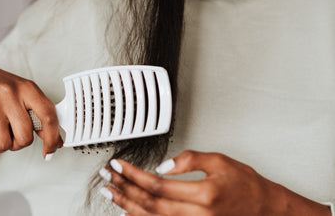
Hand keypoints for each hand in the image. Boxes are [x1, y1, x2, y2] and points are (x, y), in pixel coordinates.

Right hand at [0, 59, 61, 157]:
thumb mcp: (22, 92)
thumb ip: (38, 112)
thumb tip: (53, 137)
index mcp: (27, 88)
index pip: (48, 116)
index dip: (53, 137)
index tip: (51, 149)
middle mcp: (10, 94)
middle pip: (25, 137)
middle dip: (20, 143)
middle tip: (15, 136)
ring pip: (5, 143)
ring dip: (3, 144)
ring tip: (0, 132)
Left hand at [99, 150, 330, 215]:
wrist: (263, 207)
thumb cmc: (244, 184)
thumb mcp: (220, 161)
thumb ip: (190, 159)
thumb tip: (162, 165)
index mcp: (203, 194)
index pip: (157, 184)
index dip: (133, 174)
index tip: (119, 165)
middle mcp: (196, 215)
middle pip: (149, 203)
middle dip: (124, 188)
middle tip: (107, 176)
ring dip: (126, 204)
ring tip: (110, 192)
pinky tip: (128, 210)